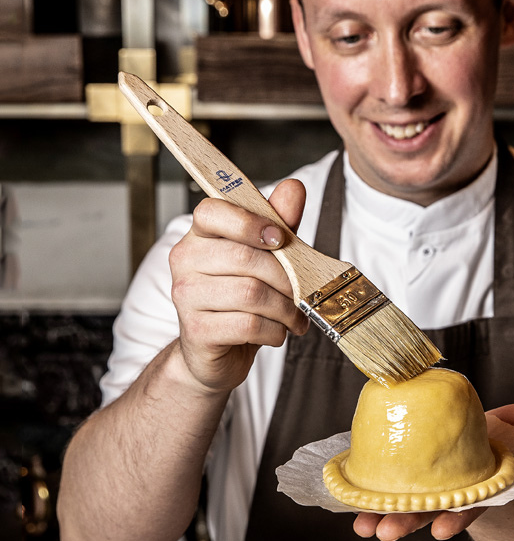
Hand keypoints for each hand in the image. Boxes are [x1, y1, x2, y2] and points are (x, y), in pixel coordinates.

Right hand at [169, 178, 310, 393]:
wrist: (215, 352)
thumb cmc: (241, 300)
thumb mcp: (265, 257)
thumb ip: (278, 223)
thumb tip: (294, 188)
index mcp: (199, 236)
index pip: (212, 212)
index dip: (250, 222)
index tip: (280, 239)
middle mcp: (185, 261)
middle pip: (245, 258)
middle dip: (286, 278)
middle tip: (302, 292)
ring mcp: (186, 296)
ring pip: (251, 293)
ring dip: (285, 309)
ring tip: (294, 316)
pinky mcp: (196, 331)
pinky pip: (249, 325)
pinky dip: (275, 331)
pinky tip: (277, 332)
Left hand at [352, 387, 513, 540]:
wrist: (500, 449)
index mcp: (496, 480)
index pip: (480, 501)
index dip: (464, 515)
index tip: (446, 529)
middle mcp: (466, 487)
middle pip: (439, 507)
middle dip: (414, 522)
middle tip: (387, 535)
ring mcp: (442, 484)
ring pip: (413, 504)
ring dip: (386, 516)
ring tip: (363, 528)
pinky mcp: (422, 474)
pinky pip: (396, 488)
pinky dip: (375, 497)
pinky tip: (353, 508)